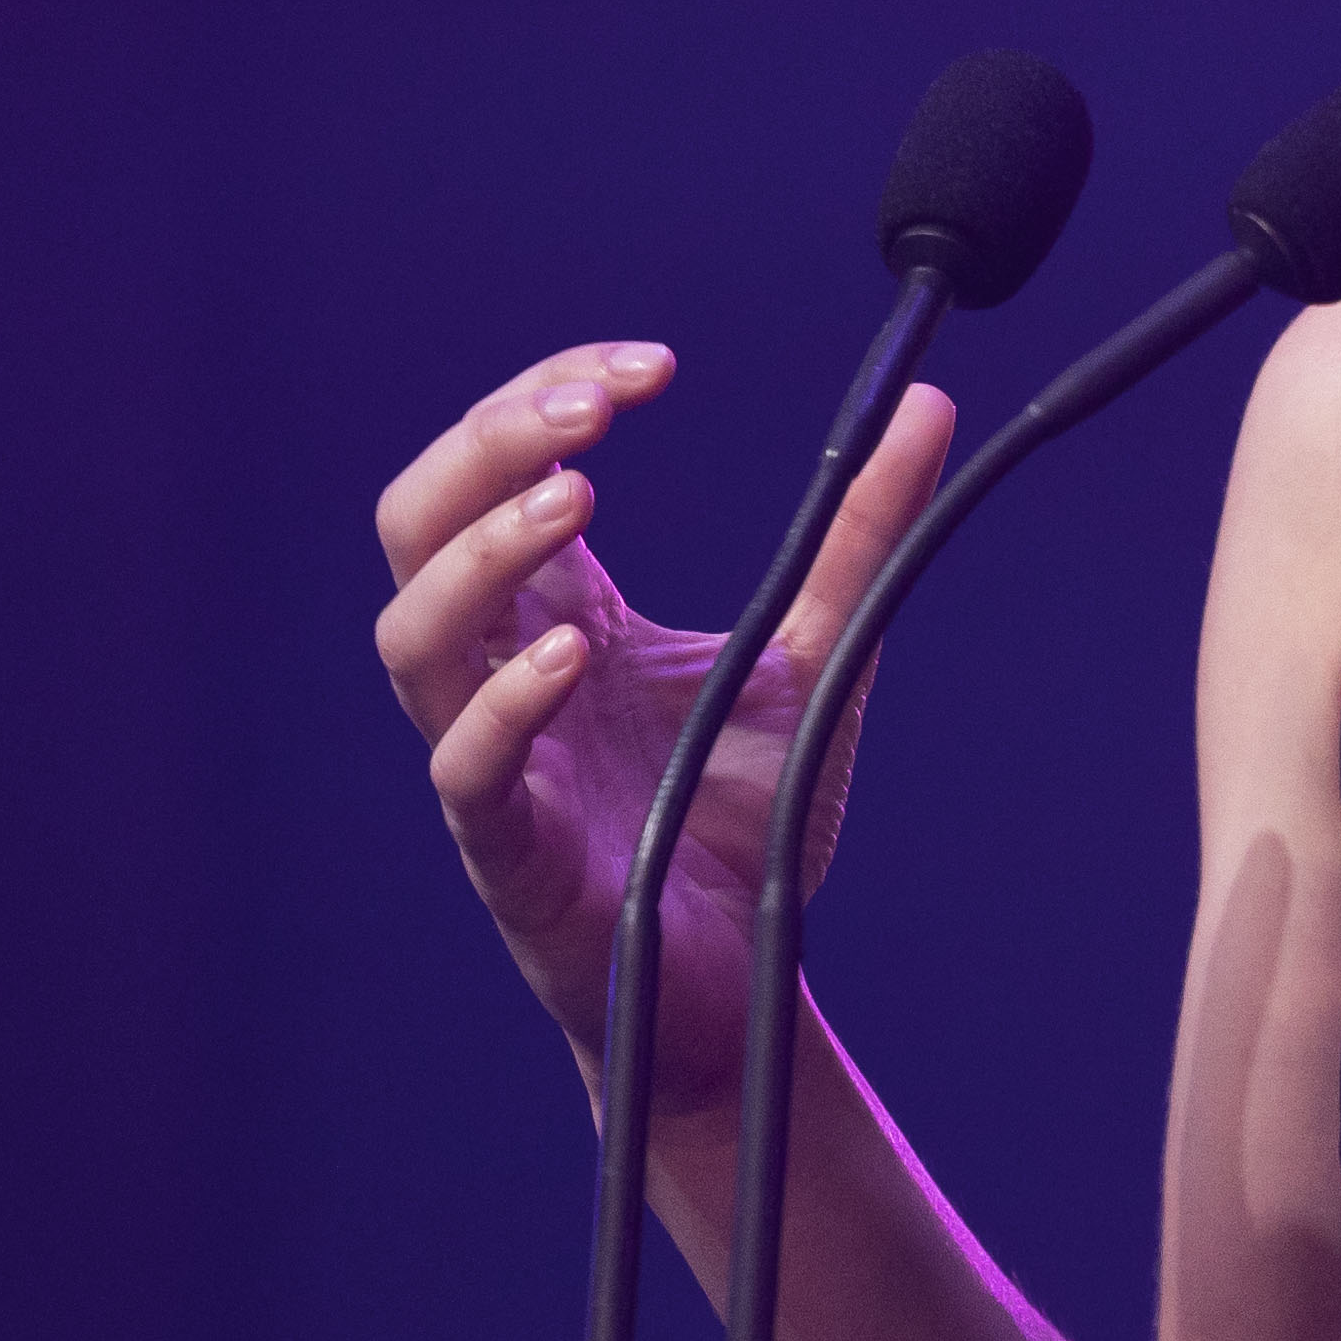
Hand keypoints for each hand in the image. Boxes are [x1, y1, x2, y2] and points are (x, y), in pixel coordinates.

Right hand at [371, 341, 957, 1129]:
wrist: (742, 973)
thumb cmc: (737, 816)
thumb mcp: (814, 650)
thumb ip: (859, 534)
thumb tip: (926, 406)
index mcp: (555, 606)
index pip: (495, 464)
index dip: (546, 393)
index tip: (649, 367)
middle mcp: (501, 665)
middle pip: (418, 521)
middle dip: (488, 444)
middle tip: (591, 407)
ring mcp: (493, 757)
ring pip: (414, 635)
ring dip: (478, 553)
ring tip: (573, 501)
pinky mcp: (508, 850)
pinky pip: (464, 769)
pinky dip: (504, 704)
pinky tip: (573, 657)